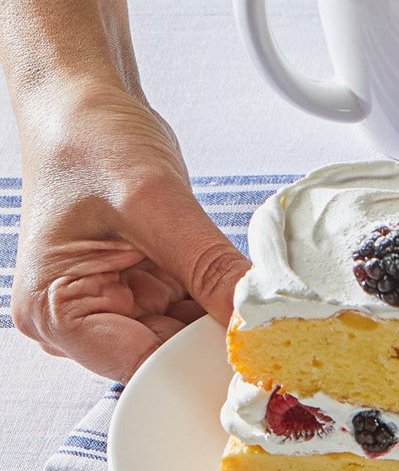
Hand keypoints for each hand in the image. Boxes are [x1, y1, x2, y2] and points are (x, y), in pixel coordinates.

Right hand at [12, 83, 249, 380]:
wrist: (87, 104)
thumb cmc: (88, 139)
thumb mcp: (155, 202)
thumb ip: (209, 266)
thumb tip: (257, 318)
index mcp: (56, 310)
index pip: (139, 367)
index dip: (199, 365)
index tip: (254, 361)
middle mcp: (78, 319)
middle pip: (165, 358)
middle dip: (216, 342)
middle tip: (270, 329)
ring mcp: (114, 304)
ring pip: (186, 338)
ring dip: (222, 321)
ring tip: (255, 299)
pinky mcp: (144, 289)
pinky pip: (193, 312)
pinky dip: (219, 301)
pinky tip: (240, 286)